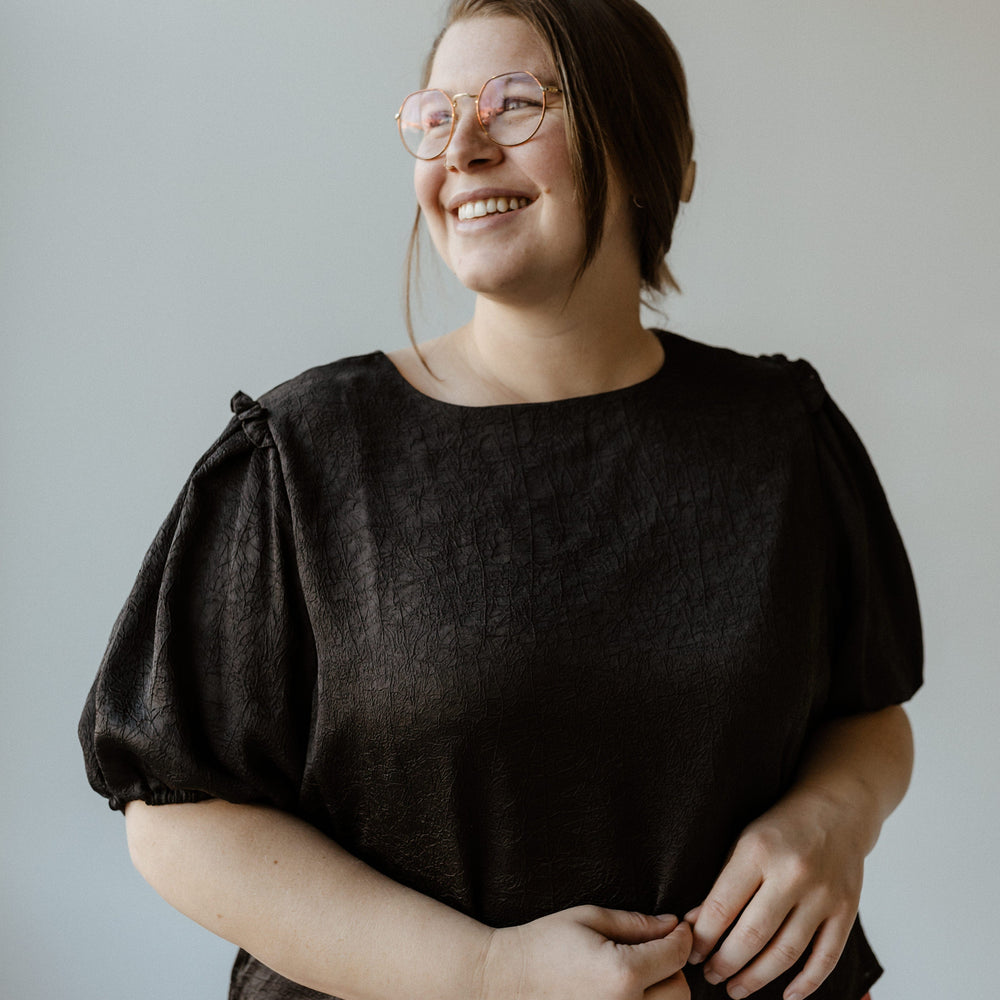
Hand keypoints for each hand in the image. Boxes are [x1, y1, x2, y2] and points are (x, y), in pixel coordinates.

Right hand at [479, 905, 691, 999]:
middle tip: (654, 951)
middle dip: (672, 967)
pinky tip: (624, 993)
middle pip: (680, 991)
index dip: (682, 937)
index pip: (676, 955)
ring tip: (638, 974)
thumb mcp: (590, 918)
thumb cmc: (545, 943)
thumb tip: (673, 925)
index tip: (678, 928)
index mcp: (623, 973)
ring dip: (662, 992)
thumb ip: (637, 924)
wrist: (506, 980)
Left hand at [686, 788, 868, 999]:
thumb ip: (722, 884)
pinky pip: (826, 957)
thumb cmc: (781, 828)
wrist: (837, 809)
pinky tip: (787, 995)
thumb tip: (694, 925)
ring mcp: (823, 895)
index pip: (723, 905)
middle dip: (726, 963)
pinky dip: (807, 983)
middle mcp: (792, 874)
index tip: (690, 953)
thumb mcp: (743, 842)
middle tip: (709, 976)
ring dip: (758, 978)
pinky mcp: (847, 910)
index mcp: (758, 852)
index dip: (703, 937)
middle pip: (753, 935)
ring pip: (787, 952)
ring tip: (735, 989)